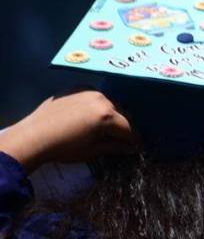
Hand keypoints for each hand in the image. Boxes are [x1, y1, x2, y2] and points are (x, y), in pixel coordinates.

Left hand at [0, 90, 139, 172]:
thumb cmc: (64, 148)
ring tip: (105, 126)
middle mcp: (102, 99)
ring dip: (110, 114)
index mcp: (107, 115)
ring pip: (108, 103)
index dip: (133, 139)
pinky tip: (89, 115)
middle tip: (123, 138)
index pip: (127, 127)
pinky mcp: (76, 88)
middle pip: (120, 113)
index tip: (136, 147)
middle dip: (123, 126)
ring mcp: (89, 91)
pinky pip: (93, 96)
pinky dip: (96, 105)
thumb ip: (114, 147)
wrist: (32, 136)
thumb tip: (130, 147)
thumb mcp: (92, 151)